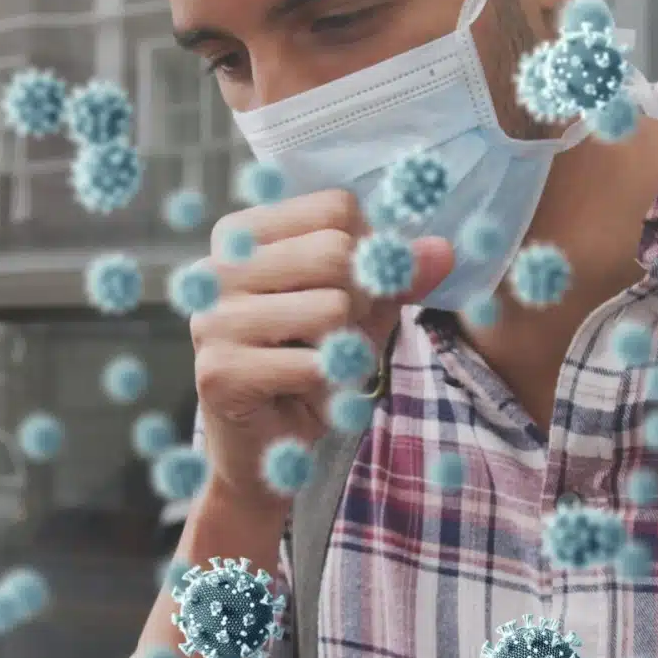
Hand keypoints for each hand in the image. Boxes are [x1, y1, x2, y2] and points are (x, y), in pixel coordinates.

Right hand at [190, 189, 452, 506]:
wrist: (268, 450)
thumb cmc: (311, 366)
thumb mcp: (362, 311)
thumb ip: (398, 276)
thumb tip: (444, 250)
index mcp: (244, 234)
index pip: (336, 207)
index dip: (369, 250)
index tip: (353, 289)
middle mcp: (218, 267)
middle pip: (336, 251)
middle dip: (361, 301)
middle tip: (337, 336)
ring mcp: (214, 318)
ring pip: (332, 308)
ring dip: (346, 348)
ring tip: (319, 364)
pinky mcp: (220, 371)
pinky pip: (315, 365)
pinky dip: (329, 386)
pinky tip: (301, 394)